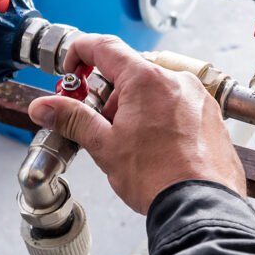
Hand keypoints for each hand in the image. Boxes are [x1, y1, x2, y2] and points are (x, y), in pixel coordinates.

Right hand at [28, 34, 245, 213]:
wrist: (200, 206)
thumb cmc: (157, 177)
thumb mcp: (104, 145)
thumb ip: (72, 119)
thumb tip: (44, 107)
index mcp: (147, 79)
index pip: (105, 47)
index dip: (80, 52)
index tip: (72, 68)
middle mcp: (176, 80)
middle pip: (130, 72)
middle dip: (108, 93)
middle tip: (99, 122)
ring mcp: (197, 97)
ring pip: (154, 88)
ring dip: (134, 106)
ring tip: (130, 142)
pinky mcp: (210, 115)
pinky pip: (177, 103)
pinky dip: (160, 115)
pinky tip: (154, 145)